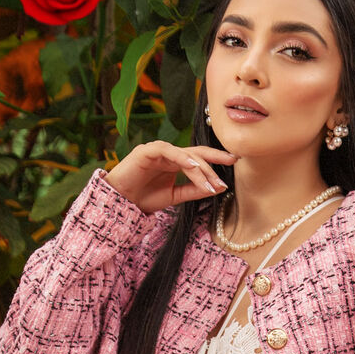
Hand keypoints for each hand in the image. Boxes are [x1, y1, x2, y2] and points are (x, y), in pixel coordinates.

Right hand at [103, 140, 236, 213]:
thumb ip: (194, 190)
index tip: (234, 163)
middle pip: (196, 152)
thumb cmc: (144, 198)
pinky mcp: (147, 150)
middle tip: (232, 162)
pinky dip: (182, 158)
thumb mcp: (174, 196)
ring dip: (200, 168)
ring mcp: (157, 150)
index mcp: (174, 162)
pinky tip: (194, 167)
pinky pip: (169, 151)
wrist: (120, 203)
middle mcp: (168, 153)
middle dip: (215, 158)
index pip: (199, 158)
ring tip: (212, 180)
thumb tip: (219, 187)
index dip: (216, 160)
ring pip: (185, 154)